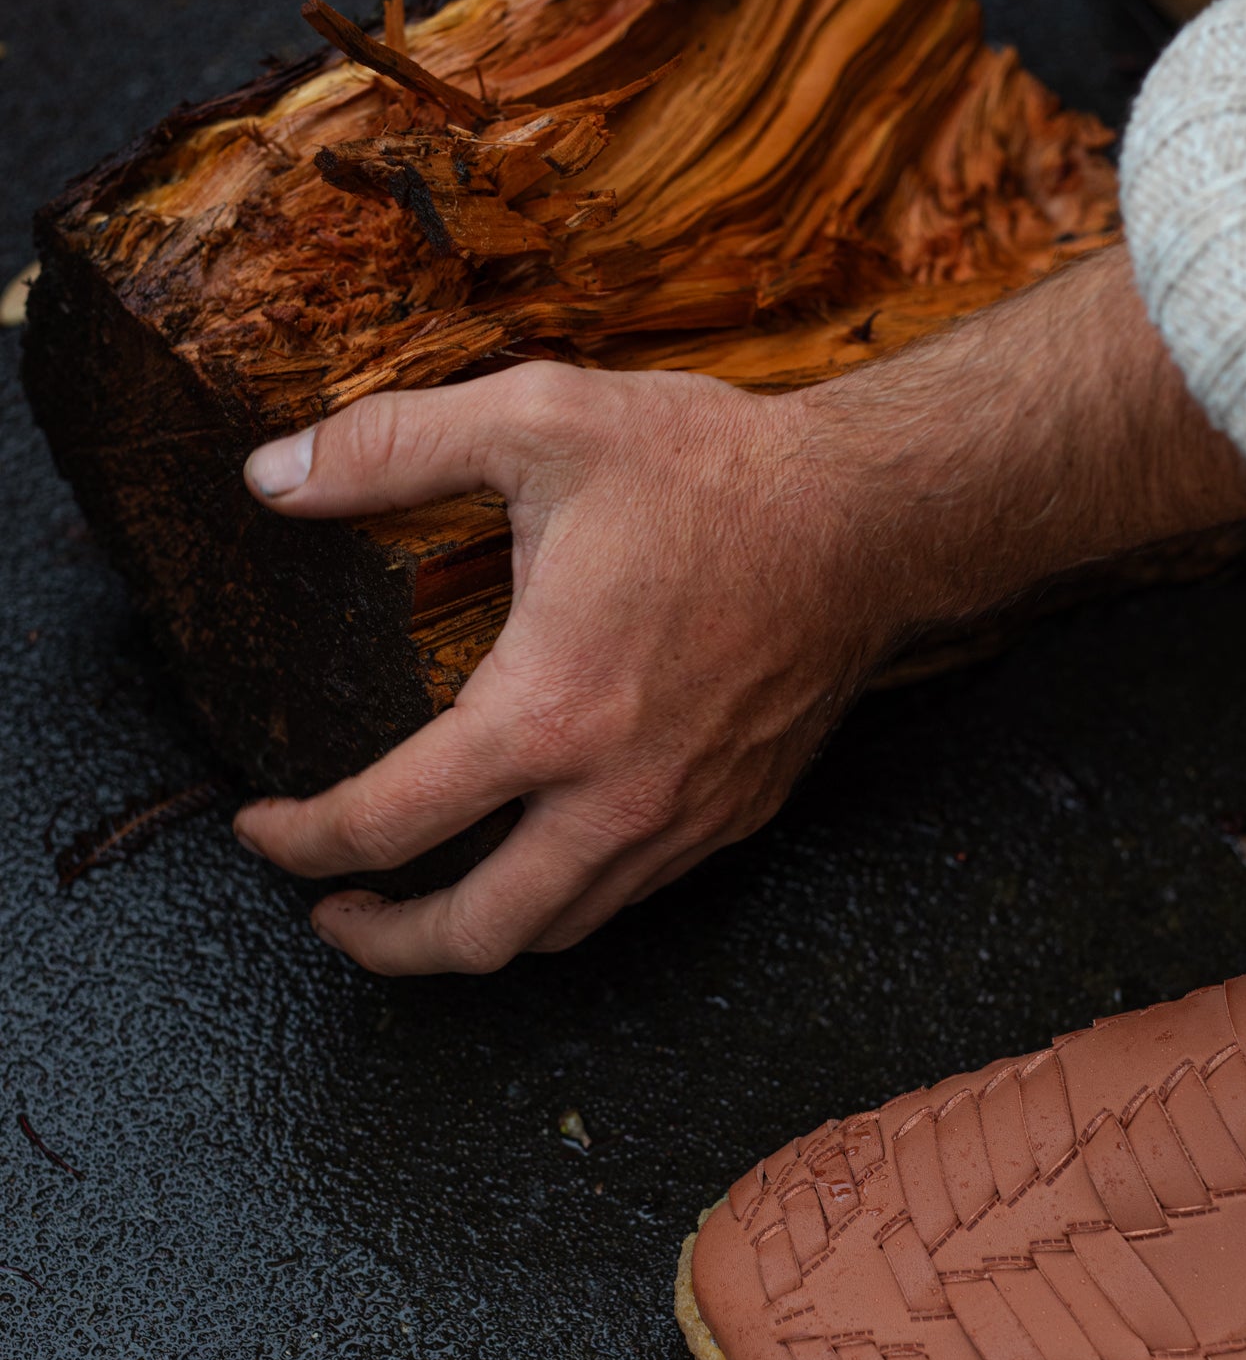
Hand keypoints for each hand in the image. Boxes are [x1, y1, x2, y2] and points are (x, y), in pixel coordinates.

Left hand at [233, 251, 1245, 974]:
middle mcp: (613, 797)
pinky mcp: (733, 818)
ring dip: (473, 931)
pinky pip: (627, 897)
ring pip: (557, 932)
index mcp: (545, 714)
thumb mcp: (536, 419)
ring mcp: (681, 821)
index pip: (389, 824)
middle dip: (384, 940)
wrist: (868, 518)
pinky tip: (535, 852)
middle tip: (334, 909)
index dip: (302, 842)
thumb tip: (270, 476)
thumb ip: (387, 448)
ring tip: (422, 897)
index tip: (264, 828)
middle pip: (475, 934)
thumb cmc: (709, 471)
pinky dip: (560, 898)